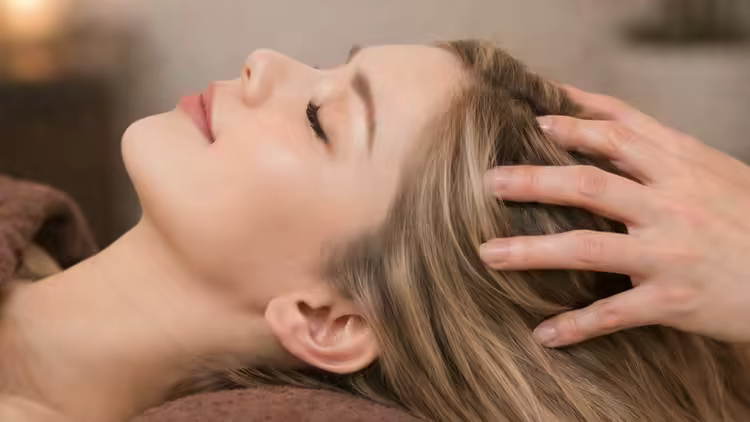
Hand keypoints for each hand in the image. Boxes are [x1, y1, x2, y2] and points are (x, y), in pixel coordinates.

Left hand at [480, 85, 749, 346]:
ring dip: (532, 251)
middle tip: (490, 181)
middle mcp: (670, 203)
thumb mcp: (715, 172)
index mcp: (682, 166)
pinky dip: (577, 326)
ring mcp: (670, 252)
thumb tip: (613, 136)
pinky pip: (615, 314)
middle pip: (589, 184)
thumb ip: (665, 155)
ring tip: (488, 253)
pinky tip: (544, 334)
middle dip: (534, 180)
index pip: (619, 130)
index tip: (534, 114)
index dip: (574, 119)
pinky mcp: (674, 301)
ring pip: (588, 248)